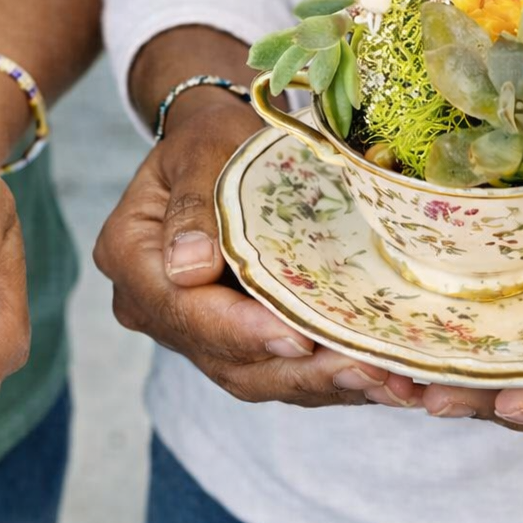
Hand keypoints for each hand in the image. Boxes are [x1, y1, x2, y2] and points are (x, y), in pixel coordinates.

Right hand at [94, 91, 420, 407]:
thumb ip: (194, 205)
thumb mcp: (201, 148)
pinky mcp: (233, 343)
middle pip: (223, 358)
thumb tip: (188, 269)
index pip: (185, 309)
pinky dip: (332, 380)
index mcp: (130, 257)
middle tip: (371, 370)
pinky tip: (389, 382)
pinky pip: (279, 373)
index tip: (298, 338)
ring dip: (326, 385)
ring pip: (255, 377)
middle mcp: (152, 307)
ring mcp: (191, 332)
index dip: (242, 331)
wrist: (219, 148)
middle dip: (300, 371)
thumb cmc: (212, 137)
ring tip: (391, 383)